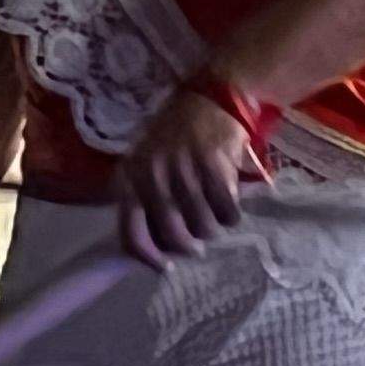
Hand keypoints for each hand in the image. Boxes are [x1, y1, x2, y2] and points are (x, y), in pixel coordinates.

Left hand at [118, 79, 266, 262]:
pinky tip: (230, 202)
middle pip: (174, 235)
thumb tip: (157, 244)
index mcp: (131, 177)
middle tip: (199, 241)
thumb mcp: (147, 161)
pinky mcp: (214, 167)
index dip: (149, 258)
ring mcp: (183, 172)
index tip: (166, 268)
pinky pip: (227, 211)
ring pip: (204, 226)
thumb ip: (146, 198)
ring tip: (214, 213)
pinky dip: (232, 214)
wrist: (211, 98)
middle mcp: (153, 176)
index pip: (132, 233)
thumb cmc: (176, 134)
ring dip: (213, 227)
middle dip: (190, 245)